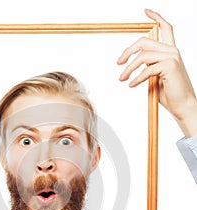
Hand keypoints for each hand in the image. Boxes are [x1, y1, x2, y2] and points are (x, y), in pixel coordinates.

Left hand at [117, 9, 196, 136]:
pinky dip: (136, 78)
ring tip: (122, 79)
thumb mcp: (156, 77)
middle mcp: (172, 51)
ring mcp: (172, 57)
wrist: (182, 105)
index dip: (156, 18)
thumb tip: (135, 63)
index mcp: (171, 51)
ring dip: (129, 68)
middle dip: (128, 51)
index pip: (165, 29)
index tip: (146, 11)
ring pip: (142, 56)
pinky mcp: (170, 66)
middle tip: (118, 63)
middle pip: (144, 42)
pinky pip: (146, 70)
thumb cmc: (170, 93)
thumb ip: (149, 66)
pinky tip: (131, 85)